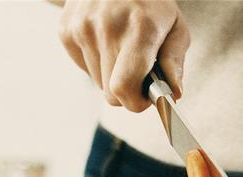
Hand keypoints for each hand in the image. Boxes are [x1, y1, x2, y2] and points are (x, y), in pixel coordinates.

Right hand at [58, 0, 189, 111]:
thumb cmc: (151, 3)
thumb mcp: (176, 27)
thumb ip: (175, 62)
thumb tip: (172, 93)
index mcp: (140, 29)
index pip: (123, 87)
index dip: (135, 102)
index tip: (144, 98)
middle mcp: (107, 28)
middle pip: (110, 92)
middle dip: (127, 91)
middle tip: (139, 73)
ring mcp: (82, 27)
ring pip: (97, 82)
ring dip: (111, 76)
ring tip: (122, 51)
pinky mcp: (66, 29)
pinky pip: (84, 67)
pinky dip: (97, 63)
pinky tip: (106, 42)